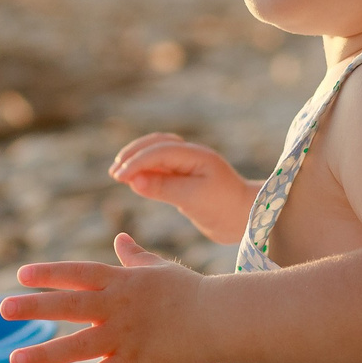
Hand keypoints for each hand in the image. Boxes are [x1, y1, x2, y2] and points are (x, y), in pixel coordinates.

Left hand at [0, 234, 215, 362]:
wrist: (222, 319)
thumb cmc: (192, 293)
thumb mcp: (159, 269)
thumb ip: (134, 257)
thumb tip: (120, 239)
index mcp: (121, 282)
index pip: (77, 274)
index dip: (49, 274)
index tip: (22, 275)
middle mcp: (116, 307)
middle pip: (69, 306)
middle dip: (35, 307)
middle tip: (3, 308)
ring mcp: (124, 336)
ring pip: (77, 346)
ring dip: (44, 353)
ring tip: (14, 359)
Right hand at [107, 133, 257, 244]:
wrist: (247, 218)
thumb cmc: (224, 208)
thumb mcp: (193, 200)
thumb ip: (163, 189)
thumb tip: (133, 181)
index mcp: (197, 156)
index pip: (160, 151)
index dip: (136, 162)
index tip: (118, 177)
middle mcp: (191, 155)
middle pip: (155, 144)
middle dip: (133, 155)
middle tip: (114, 173)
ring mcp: (188, 165)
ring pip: (156, 153)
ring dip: (136, 160)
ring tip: (119, 175)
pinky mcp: (185, 178)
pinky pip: (160, 167)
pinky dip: (144, 170)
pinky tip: (134, 180)